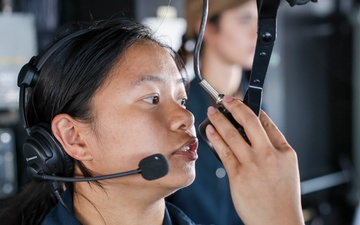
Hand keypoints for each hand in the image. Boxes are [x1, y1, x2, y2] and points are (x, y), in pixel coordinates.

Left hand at [205, 96, 303, 224]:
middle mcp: (269, 154)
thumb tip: (256, 134)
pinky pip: (223, 151)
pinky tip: (210, 130)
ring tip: (212, 111)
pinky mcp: (238, 175)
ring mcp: (253, 164)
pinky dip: (215, 137)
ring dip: (219, 119)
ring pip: (232, 133)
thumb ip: (274, 149)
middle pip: (249, 121)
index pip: (268, 122)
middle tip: (226, 99)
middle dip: (235, 105)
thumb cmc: (282, 198)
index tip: (244, 103)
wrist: (278, 221)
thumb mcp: (287, 169)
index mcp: (284, 151)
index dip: (254, 109)